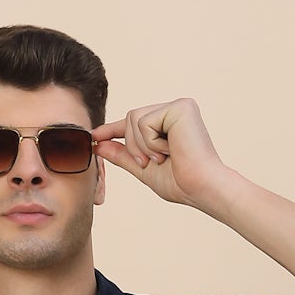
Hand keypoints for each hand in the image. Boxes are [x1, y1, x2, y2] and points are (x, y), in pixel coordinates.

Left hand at [91, 96, 224, 207]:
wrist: (201, 188)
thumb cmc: (180, 183)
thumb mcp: (144, 168)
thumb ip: (123, 155)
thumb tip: (98, 145)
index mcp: (169, 123)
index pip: (135, 123)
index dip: (113, 129)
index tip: (94, 137)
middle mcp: (174, 110)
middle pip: (130, 117)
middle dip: (132, 145)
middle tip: (149, 163)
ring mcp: (178, 106)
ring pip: (134, 117)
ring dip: (141, 145)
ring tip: (162, 157)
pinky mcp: (180, 106)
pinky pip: (145, 121)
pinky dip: (151, 142)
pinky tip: (170, 150)